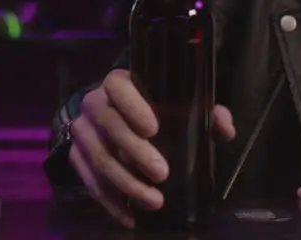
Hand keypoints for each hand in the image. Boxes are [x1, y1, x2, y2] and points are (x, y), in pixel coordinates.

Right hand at [69, 69, 235, 227]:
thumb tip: (225, 128)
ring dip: (126, 183)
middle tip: (162, 173)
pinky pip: (89, 181)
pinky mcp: (75, 156)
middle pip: (108, 125)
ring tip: (154, 201)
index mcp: (118, 83)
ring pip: (98, 157)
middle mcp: (94, 103)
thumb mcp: (178, 104)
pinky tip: (131, 218)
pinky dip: (110, 202)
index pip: (118, 86)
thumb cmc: (151, 109)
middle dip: (134, 151)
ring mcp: (82, 131)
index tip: (153, 128)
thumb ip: (205, 112)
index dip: (133, 106)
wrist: (109, 116)